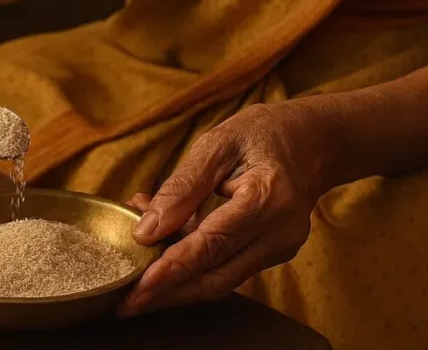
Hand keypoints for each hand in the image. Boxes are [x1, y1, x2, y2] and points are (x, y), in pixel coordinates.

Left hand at [117, 102, 336, 315]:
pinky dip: (192, 265)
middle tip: (126, 303)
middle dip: (168, 293)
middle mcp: (279, 232)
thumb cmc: (261, 134)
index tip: (139, 286)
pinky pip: (228, 267)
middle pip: (217, 277)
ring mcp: (280, 247)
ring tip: (133, 276)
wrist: (312, 141)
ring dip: (176, 282)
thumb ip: (181, 187)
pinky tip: (160, 249)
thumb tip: (146, 230)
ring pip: (221, 280)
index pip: (212, 244)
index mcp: (267, 198)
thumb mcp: (215, 144)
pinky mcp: (273, 252)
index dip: (173, 268)